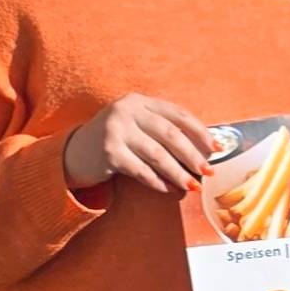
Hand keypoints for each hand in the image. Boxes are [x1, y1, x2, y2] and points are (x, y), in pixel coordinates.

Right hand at [62, 93, 215, 192]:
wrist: (73, 153)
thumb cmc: (115, 140)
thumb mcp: (136, 125)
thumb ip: (162, 130)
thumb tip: (203, 150)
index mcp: (138, 101)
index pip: (177, 113)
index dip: (200, 131)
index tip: (216, 147)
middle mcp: (126, 111)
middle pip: (170, 134)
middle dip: (193, 155)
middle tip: (208, 171)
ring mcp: (115, 131)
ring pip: (157, 155)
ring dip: (178, 173)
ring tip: (193, 185)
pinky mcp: (108, 152)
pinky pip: (141, 171)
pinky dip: (158, 182)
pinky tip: (169, 189)